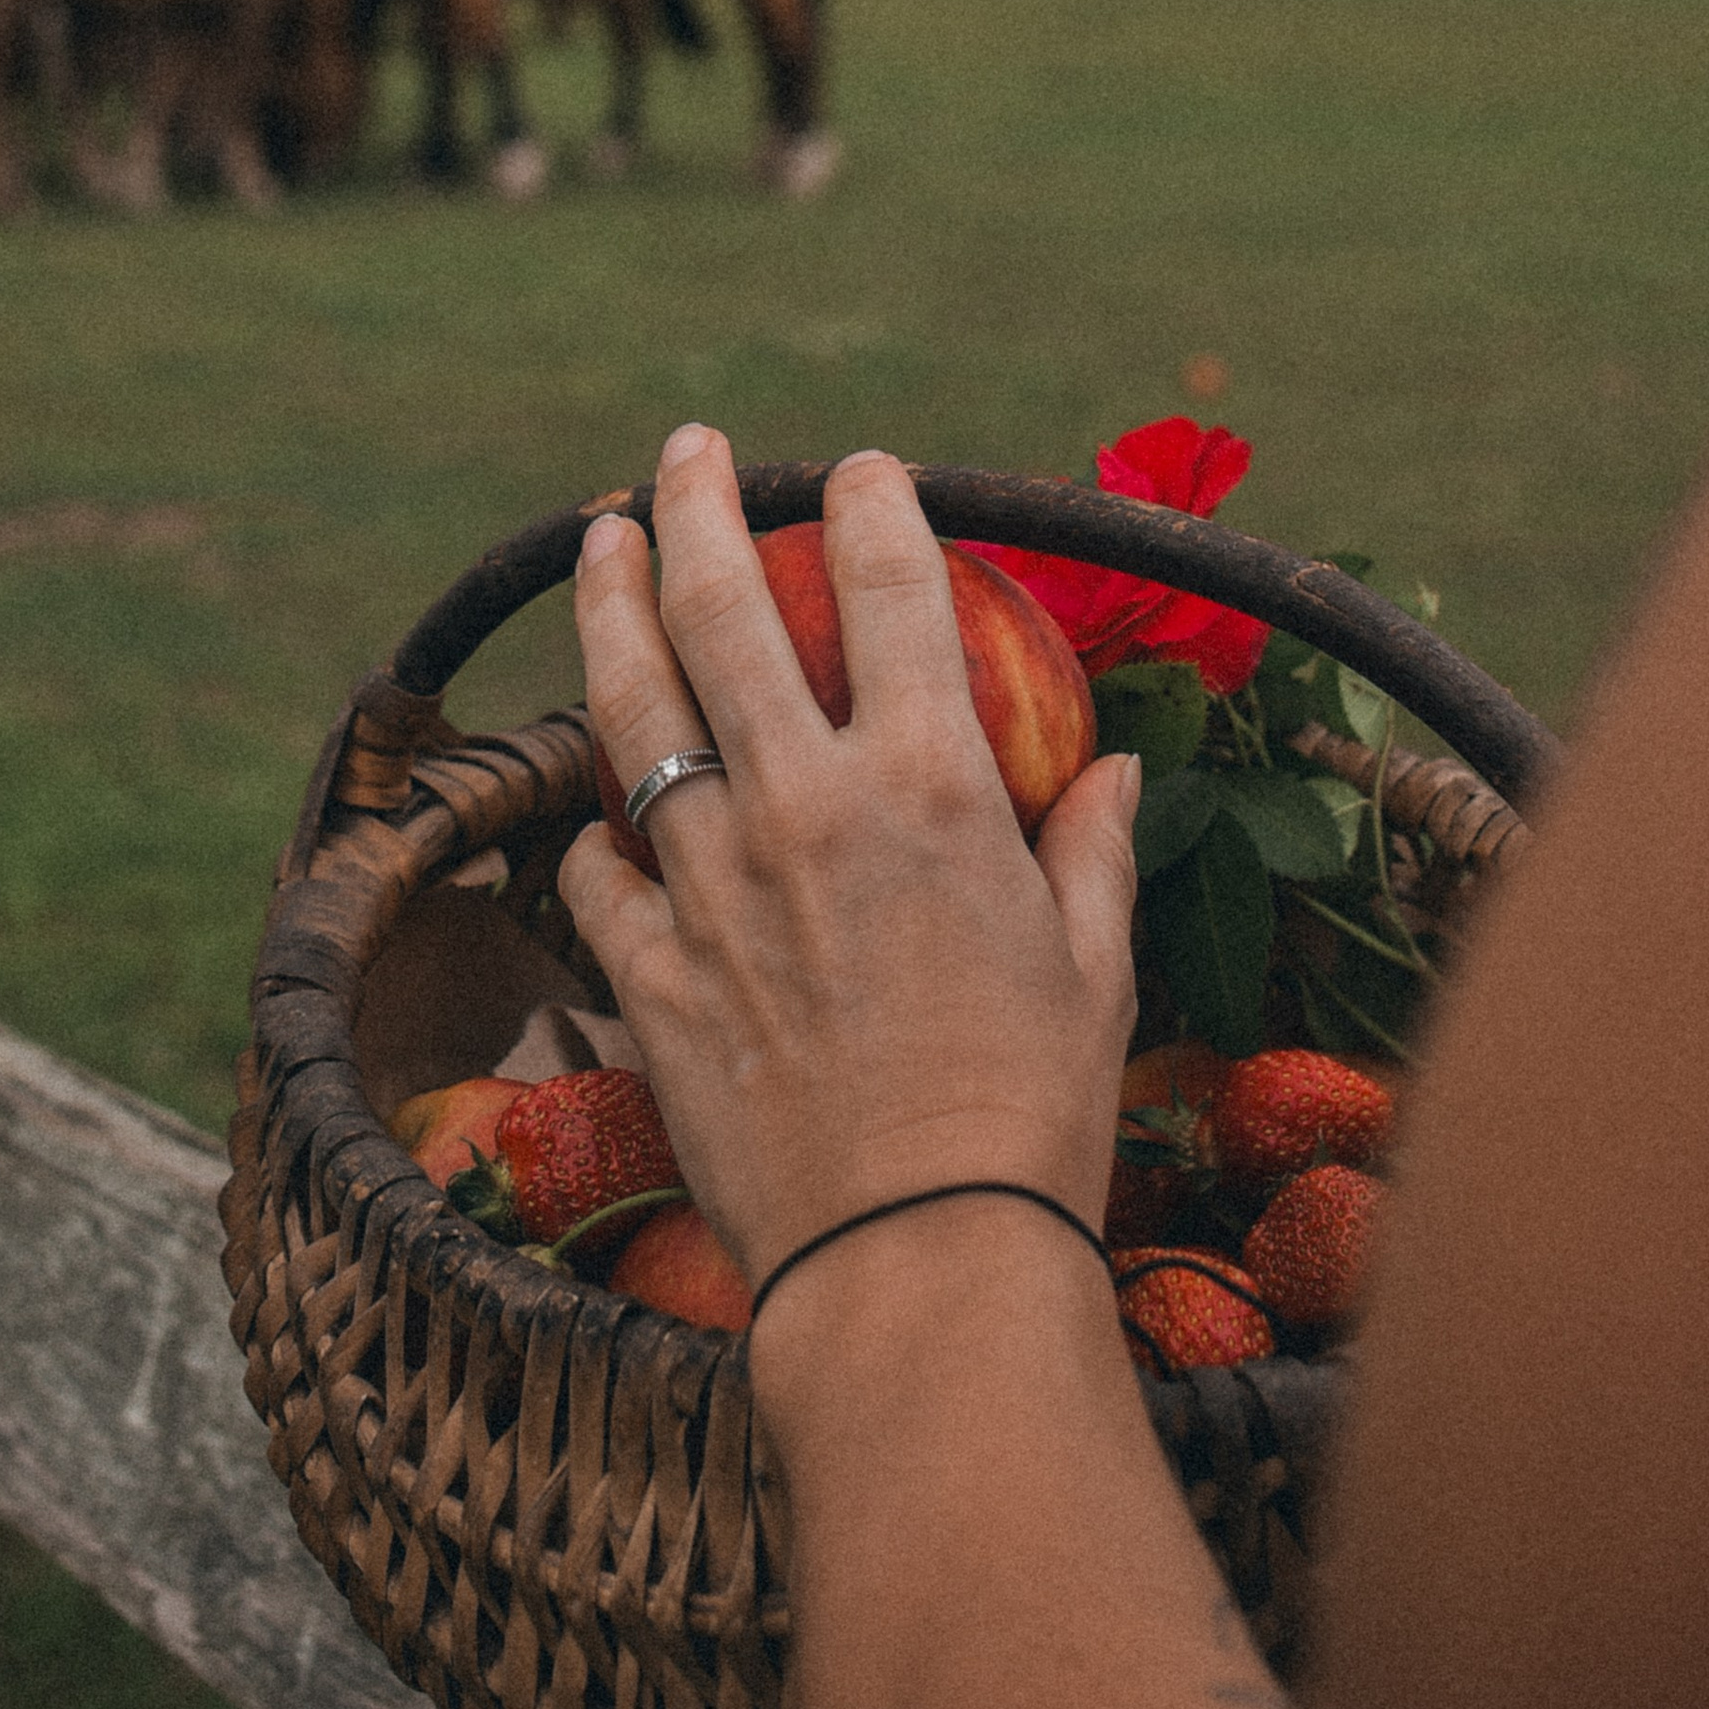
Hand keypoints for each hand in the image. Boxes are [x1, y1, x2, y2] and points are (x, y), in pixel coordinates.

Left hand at [555, 423, 1141, 1303]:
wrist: (917, 1259)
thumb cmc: (1032, 1114)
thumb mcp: (1095, 967)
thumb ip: (1092, 851)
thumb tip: (1113, 774)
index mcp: (929, 787)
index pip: (895, 589)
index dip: (873, 506)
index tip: (860, 469)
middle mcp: (805, 808)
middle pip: (727, 609)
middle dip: (698, 507)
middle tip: (685, 450)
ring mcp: (712, 886)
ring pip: (631, 708)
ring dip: (610, 609)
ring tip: (599, 543)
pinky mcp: (649, 972)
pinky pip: (599, 870)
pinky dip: (595, 829)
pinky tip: (594, 802)